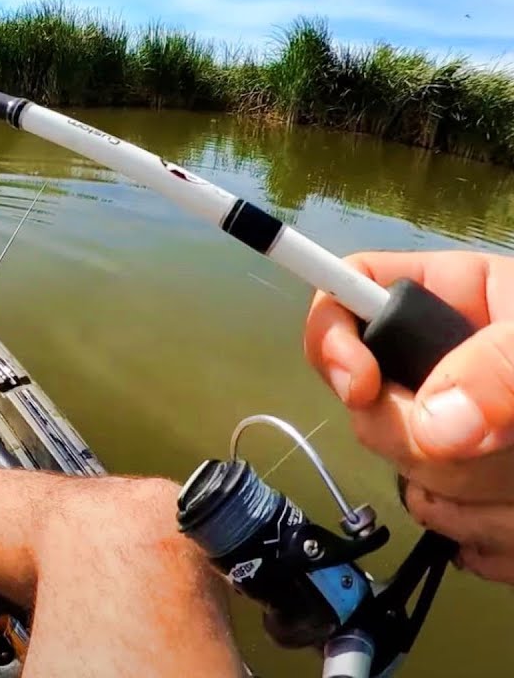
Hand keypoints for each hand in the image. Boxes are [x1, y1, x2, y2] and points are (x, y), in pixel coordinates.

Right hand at [305, 250, 513, 583]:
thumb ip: (500, 368)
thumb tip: (434, 426)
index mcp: (457, 300)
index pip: (346, 292)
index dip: (332, 337)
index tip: (361, 384)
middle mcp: (448, 364)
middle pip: (370, 401)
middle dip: (425, 436)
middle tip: (491, 439)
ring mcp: (461, 435)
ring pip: (411, 474)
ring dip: (477, 494)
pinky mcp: (481, 500)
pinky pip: (453, 529)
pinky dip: (498, 536)